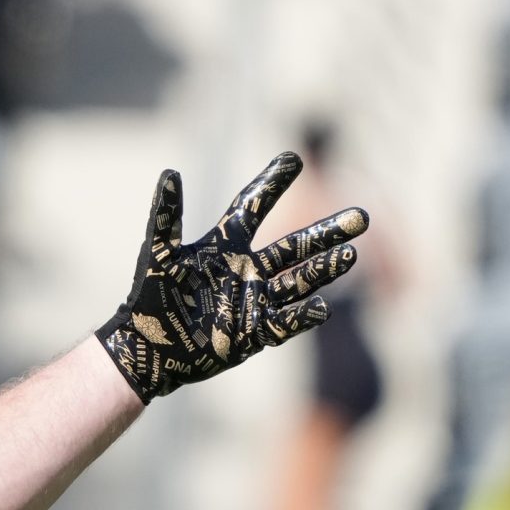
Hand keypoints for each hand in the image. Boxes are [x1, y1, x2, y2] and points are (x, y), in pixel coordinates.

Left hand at [98, 153, 367, 401]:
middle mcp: (246, 270)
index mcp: (224, 246)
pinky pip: (287, 322)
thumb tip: (169, 173)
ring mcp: (254, 301)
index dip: (272, 184)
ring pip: (299, 280)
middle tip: (361, 216)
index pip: (253, 206)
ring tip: (351, 255)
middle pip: (295, 246)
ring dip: (324, 269)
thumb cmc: (150, 299)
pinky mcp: (255, 333)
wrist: (148, 351)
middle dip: (327, 232)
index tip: (293, 159)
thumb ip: (166, 216)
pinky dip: (304, 315)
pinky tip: (322, 306)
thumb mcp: (159, 255)